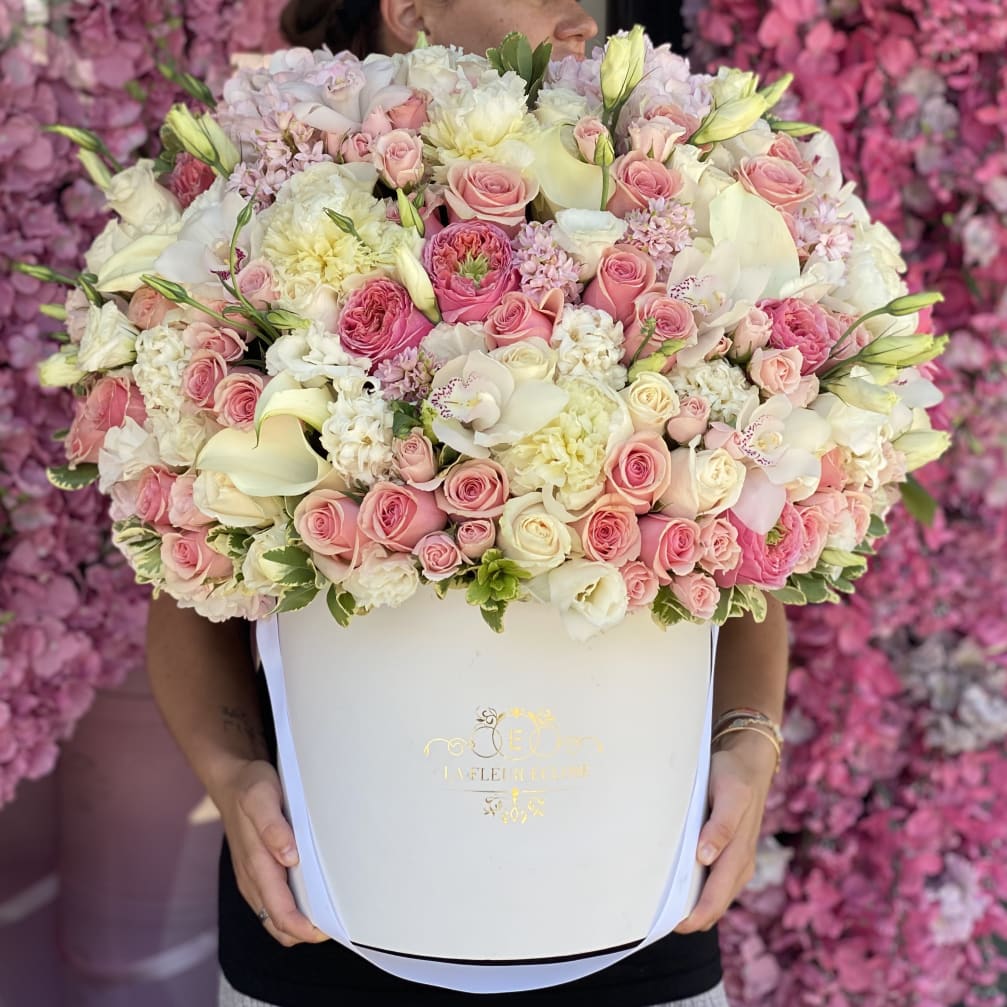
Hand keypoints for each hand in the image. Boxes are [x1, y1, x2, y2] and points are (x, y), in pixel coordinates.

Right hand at [217, 759, 329, 946]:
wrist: (230, 781)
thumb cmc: (249, 788)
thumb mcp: (261, 797)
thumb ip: (273, 827)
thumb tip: (289, 856)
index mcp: (256, 864)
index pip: (279, 913)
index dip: (303, 928)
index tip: (328, 930)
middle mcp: (253, 878)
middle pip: (278, 924)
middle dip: (305, 932)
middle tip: (337, 924)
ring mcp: (253, 878)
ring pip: (274, 917)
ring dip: (298, 923)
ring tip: (329, 915)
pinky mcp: (256, 872)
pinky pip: (272, 903)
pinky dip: (291, 909)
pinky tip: (311, 898)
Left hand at [675, 730, 776, 932]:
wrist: (749, 761)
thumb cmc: (734, 774)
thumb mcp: (730, 795)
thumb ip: (721, 826)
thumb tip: (705, 858)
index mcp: (739, 853)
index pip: (715, 898)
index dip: (694, 917)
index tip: (669, 925)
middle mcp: (740, 863)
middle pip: (715, 904)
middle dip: (691, 918)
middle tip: (657, 923)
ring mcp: (738, 860)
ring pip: (717, 896)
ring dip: (695, 907)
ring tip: (664, 911)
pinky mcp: (732, 853)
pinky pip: (717, 882)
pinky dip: (700, 892)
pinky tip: (681, 890)